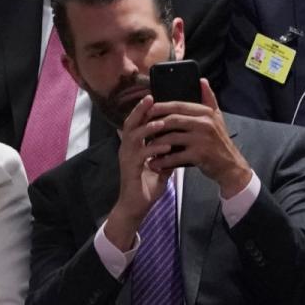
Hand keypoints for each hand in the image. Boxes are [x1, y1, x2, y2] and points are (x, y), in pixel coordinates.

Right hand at [104, 95, 174, 250]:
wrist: (135, 208)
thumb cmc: (145, 187)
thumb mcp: (159, 166)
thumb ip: (166, 153)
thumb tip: (178, 142)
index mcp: (132, 146)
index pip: (135, 122)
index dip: (142, 109)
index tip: (154, 96)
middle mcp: (126, 149)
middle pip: (129, 123)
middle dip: (140, 110)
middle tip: (151, 97)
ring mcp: (127, 159)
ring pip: (133, 136)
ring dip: (148, 128)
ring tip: (162, 121)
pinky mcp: (131, 170)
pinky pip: (141, 155)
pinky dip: (154, 149)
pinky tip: (167, 146)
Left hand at [147, 79, 251, 197]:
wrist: (230, 165)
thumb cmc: (220, 141)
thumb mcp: (217, 117)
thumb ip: (209, 98)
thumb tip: (201, 80)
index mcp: (205, 112)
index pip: (178, 105)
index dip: (160, 106)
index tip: (147, 110)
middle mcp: (204, 123)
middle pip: (173, 119)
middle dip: (155, 123)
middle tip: (142, 128)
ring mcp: (201, 139)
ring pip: (171, 137)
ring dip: (156, 143)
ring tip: (146, 147)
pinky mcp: (199, 155)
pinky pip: (175, 156)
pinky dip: (163, 160)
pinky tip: (154, 162)